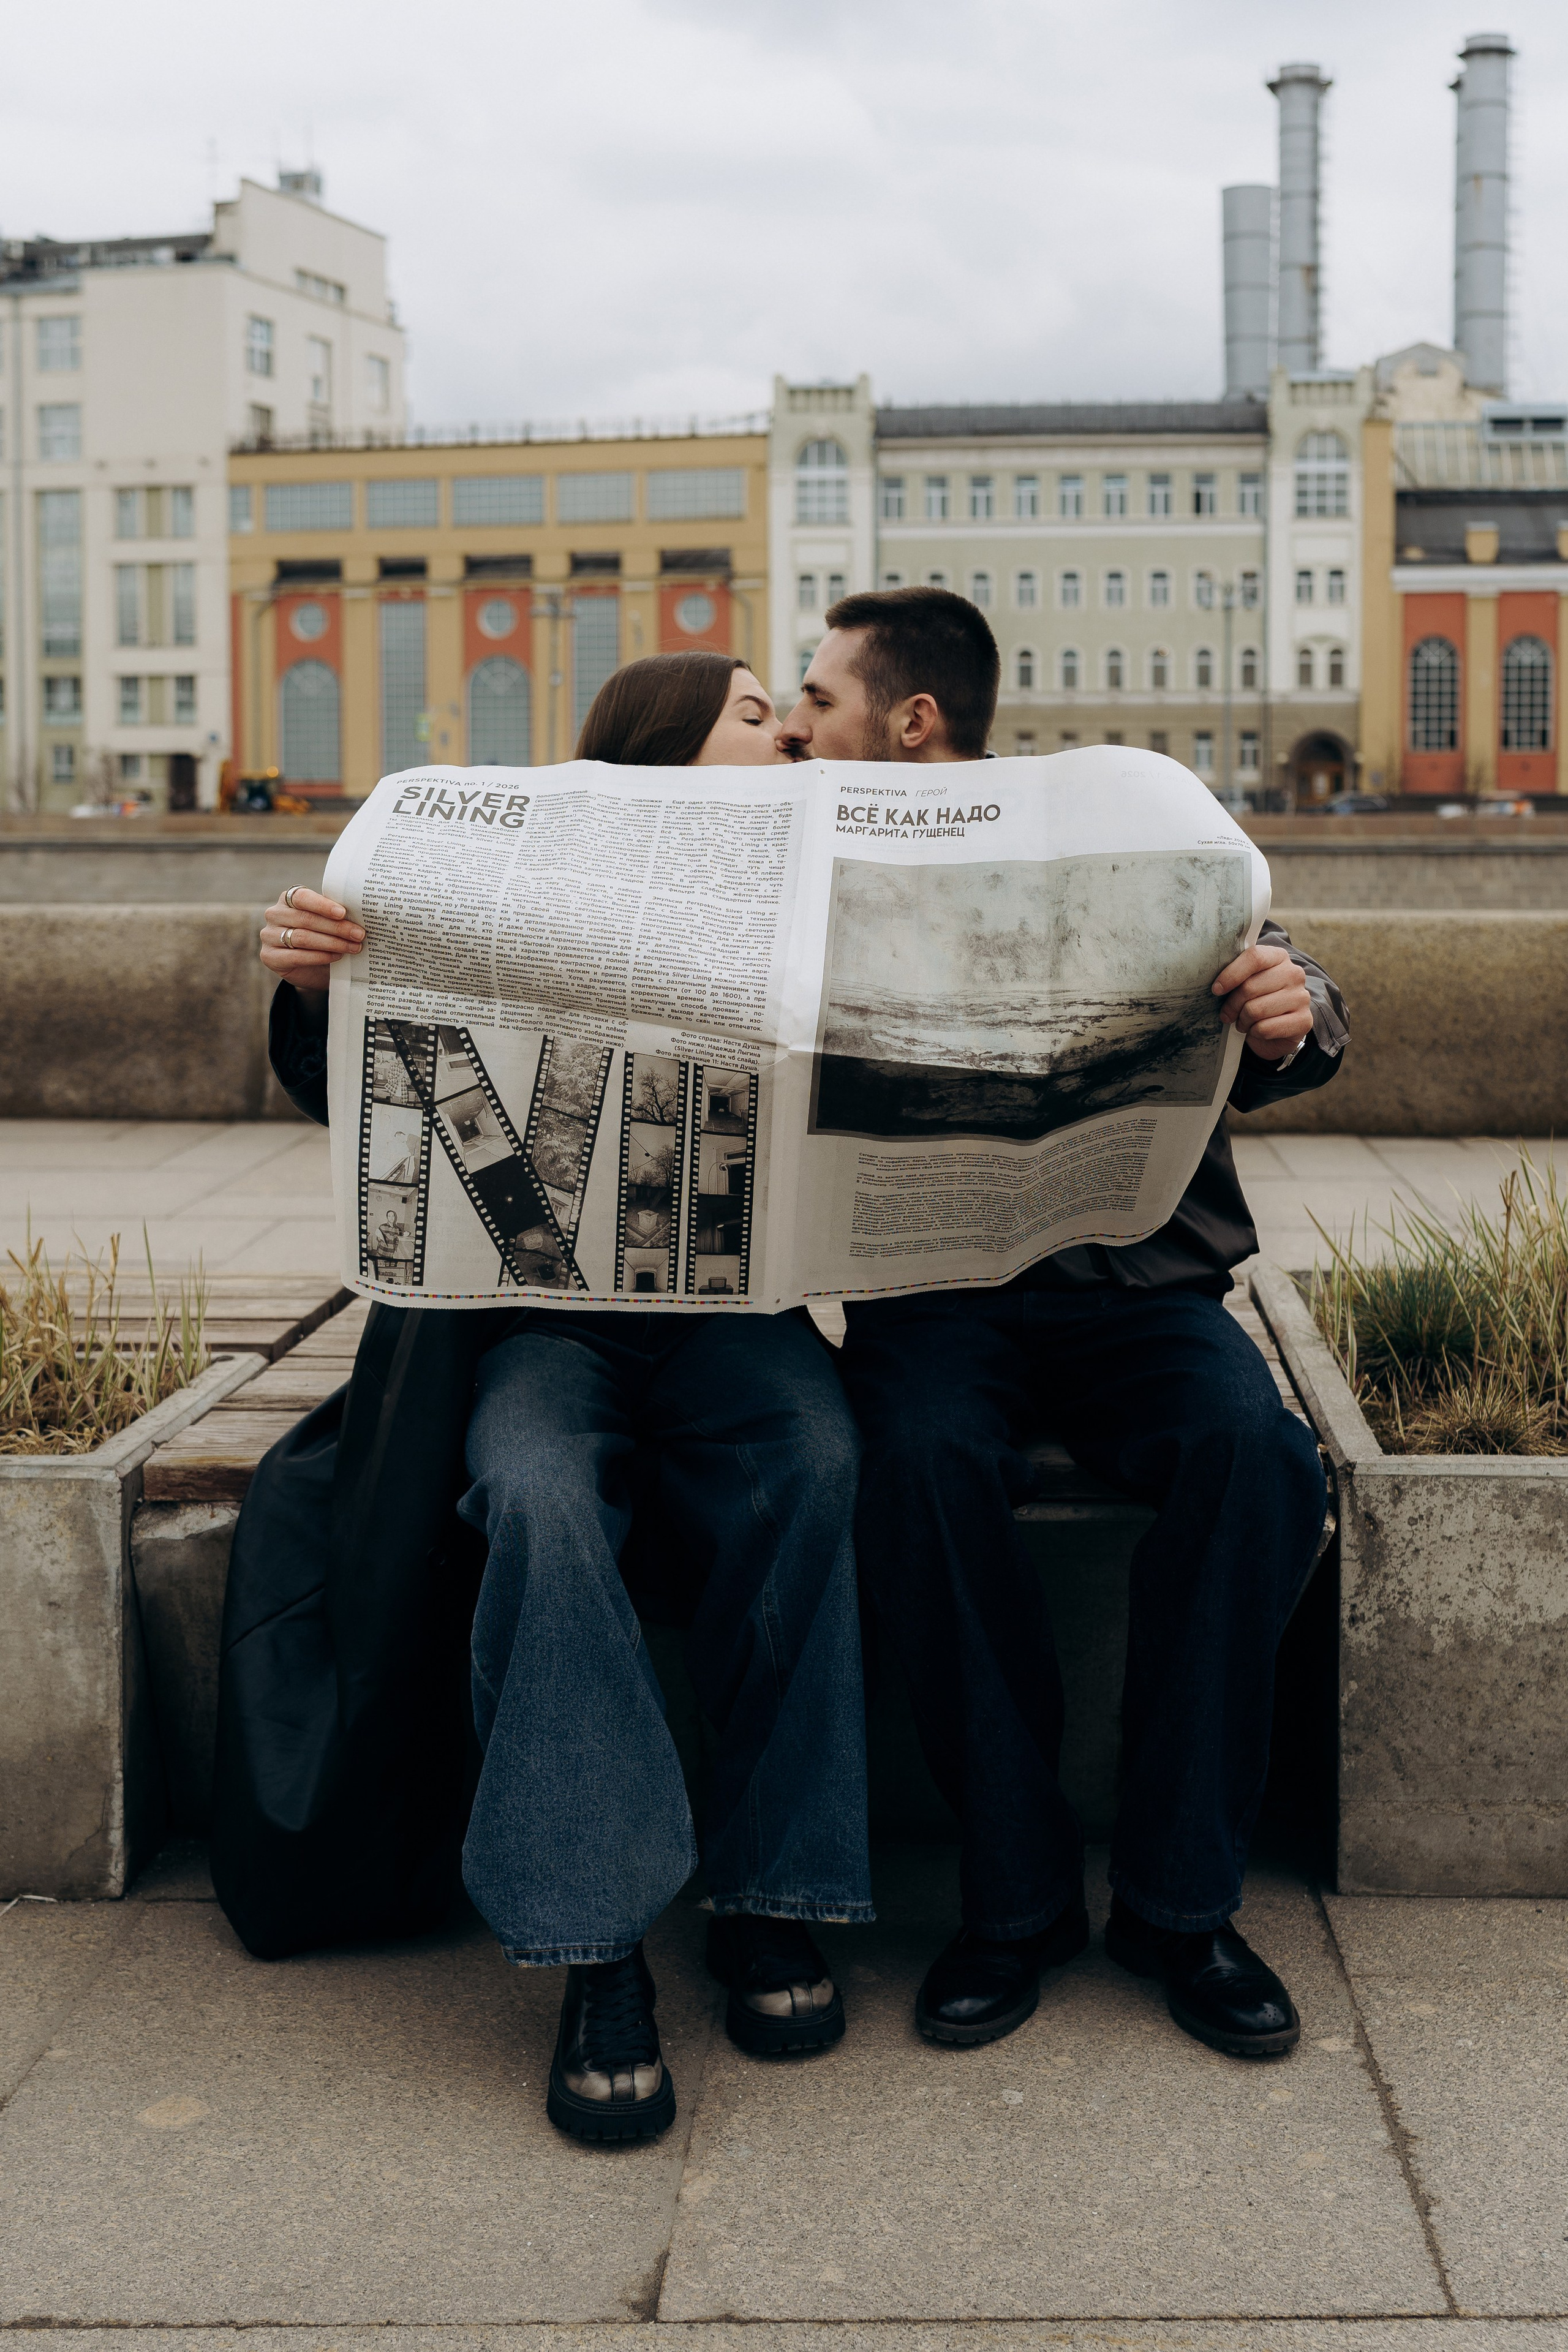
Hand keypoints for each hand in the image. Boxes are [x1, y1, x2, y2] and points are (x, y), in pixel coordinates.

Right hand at [259, 886, 364, 993]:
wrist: (311, 969)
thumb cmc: (322, 939)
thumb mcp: (328, 923)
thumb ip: (335, 916)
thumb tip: (359, 914)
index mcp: (288, 899)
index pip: (302, 897)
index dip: (323, 905)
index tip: (343, 913)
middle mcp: (275, 914)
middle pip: (306, 919)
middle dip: (336, 927)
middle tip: (358, 934)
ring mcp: (269, 935)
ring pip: (303, 937)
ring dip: (332, 943)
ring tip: (353, 947)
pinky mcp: (270, 957)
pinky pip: (297, 956)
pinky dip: (320, 956)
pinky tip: (337, 956)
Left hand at [1211, 942, 1311, 1060]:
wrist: (1279, 1029)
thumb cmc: (1257, 1000)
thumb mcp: (1247, 981)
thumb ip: (1236, 973)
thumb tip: (1216, 984)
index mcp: (1279, 957)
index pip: (1254, 957)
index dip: (1231, 974)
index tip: (1216, 989)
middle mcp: (1294, 974)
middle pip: (1250, 987)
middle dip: (1232, 1005)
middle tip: (1228, 1013)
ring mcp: (1301, 997)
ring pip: (1256, 1010)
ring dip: (1242, 1020)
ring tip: (1243, 1021)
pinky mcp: (1304, 1021)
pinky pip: (1265, 1028)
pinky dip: (1254, 1032)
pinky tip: (1256, 1030)